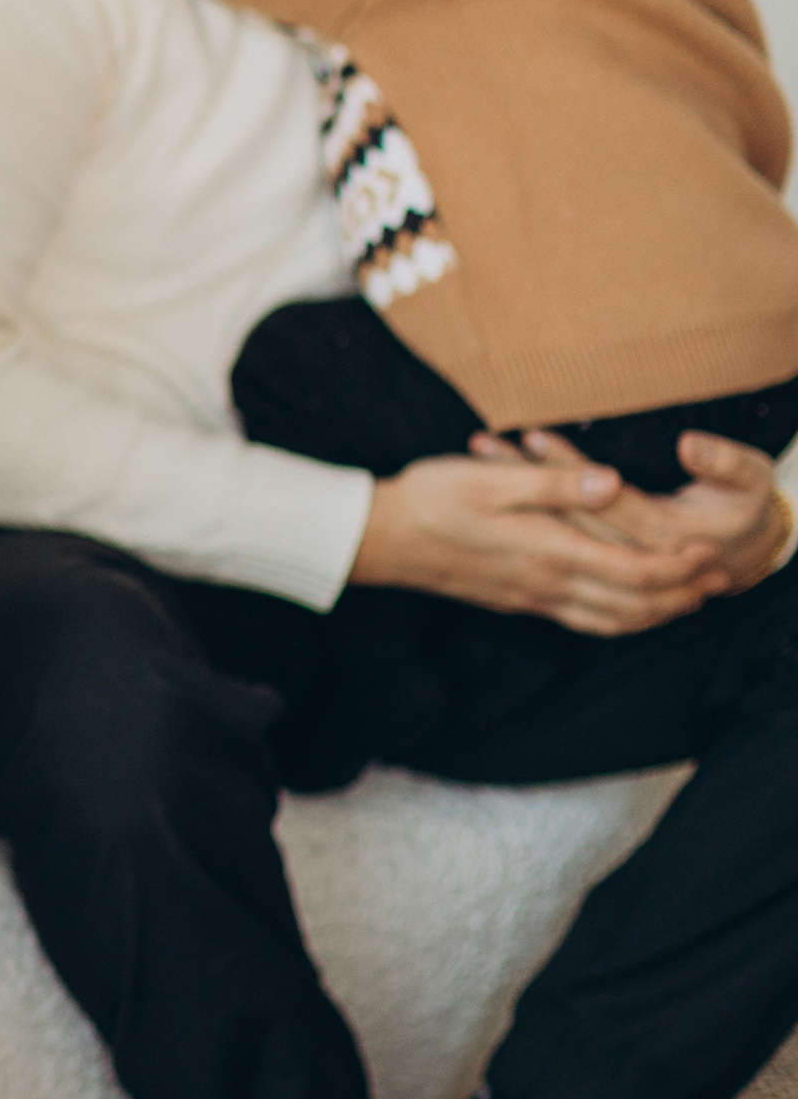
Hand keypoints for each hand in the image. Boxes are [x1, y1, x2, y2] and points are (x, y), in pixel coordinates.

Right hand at [351, 434, 742, 634]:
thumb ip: (557, 482)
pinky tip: (624, 606)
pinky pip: (582, 620)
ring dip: (653, 614)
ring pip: (608, 621)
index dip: (678, 567)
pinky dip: (618, 618)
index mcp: (548, 551)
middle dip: (680, 596)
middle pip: (631, 606)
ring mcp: (530, 598)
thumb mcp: (493, 477)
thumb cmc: (431, 499)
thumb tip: (612, 483)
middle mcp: (545, 584)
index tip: (710, 552)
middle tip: (718, 581)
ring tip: (685, 600)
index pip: (632, 571)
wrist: (380, 539)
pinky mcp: (516, 600)